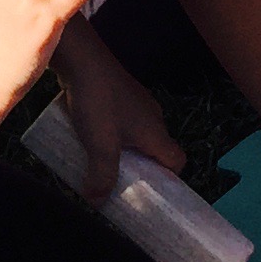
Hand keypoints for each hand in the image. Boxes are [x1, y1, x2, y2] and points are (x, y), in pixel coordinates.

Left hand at [48, 29, 184, 195]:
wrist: (83, 60)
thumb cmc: (97, 102)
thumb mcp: (100, 147)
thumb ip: (101, 177)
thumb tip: (97, 202)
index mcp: (156, 132)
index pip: (177, 160)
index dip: (169, 179)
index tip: (152, 191)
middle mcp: (152, 116)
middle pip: (156, 149)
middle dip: (141, 167)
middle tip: (121, 180)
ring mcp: (136, 103)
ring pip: (137, 134)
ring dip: (124, 149)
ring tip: (101, 159)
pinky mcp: (119, 93)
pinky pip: (122, 119)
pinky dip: (112, 132)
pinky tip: (92, 134)